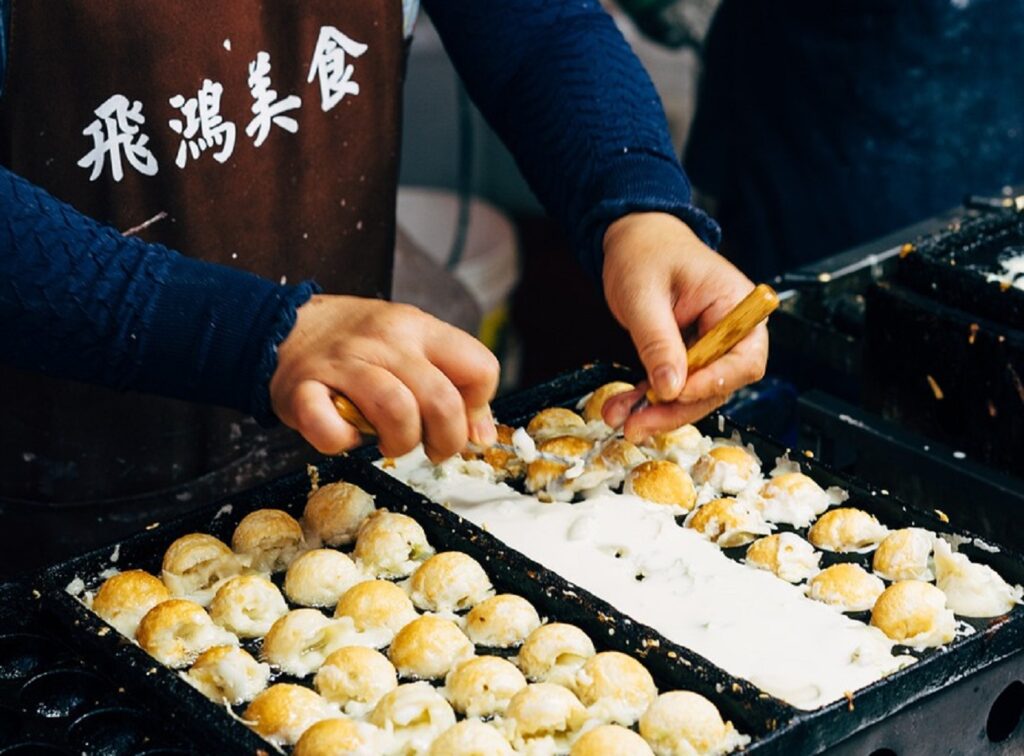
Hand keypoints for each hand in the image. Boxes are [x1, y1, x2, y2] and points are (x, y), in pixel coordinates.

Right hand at [270, 295, 498, 461]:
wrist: (283, 326)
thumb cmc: (359, 346)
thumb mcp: (413, 347)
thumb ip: (452, 385)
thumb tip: (482, 437)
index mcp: (419, 328)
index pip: (480, 368)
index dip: (476, 407)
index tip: (459, 421)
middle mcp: (385, 341)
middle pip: (442, 400)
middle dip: (446, 440)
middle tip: (431, 447)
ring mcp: (343, 363)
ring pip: (395, 411)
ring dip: (400, 443)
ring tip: (390, 442)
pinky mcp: (302, 390)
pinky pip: (331, 431)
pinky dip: (341, 443)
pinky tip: (344, 435)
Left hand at [600, 212, 767, 441]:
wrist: (633, 238)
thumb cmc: (645, 252)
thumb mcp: (644, 295)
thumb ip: (658, 341)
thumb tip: (670, 387)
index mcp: (736, 303)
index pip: (744, 357)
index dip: (715, 382)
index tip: (677, 393)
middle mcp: (731, 328)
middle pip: (719, 384)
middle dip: (677, 408)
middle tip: (638, 425)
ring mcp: (710, 343)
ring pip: (694, 392)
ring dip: (658, 410)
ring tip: (620, 419)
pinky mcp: (688, 354)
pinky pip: (674, 384)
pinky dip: (648, 398)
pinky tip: (623, 409)